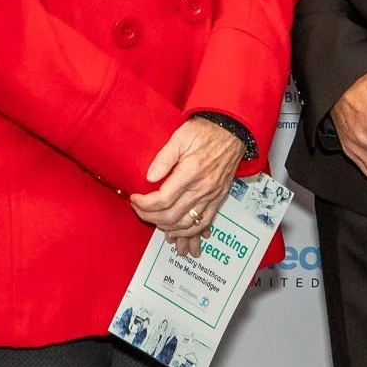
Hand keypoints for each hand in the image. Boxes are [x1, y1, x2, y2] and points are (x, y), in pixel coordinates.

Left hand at [129, 118, 243, 256]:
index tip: (134, 199)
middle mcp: (202, 189)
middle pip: (172, 216)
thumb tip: (149, 177)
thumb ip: (164, 158)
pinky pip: (204, 223)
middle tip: (138, 209)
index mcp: (191, 173)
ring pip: (187, 225)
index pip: (163, 199)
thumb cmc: (205, 131)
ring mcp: (212, 196)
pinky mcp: (218, 199)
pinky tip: (178, 234)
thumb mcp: (180, 137)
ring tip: (154, 224)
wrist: (232, 132)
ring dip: (169, 229)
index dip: (144, 204)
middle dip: (150, 217)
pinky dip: (189, 233)